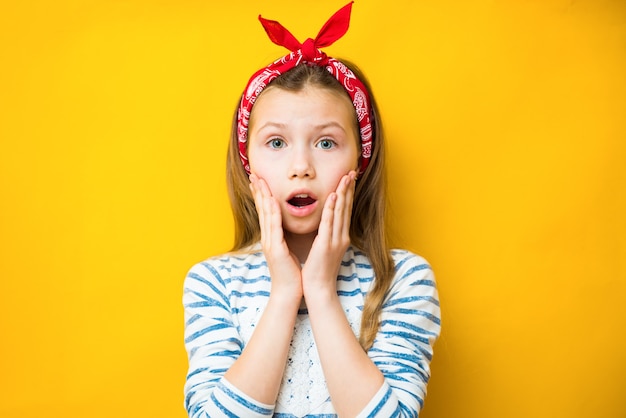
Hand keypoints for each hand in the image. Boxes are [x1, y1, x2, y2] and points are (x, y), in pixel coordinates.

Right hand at [249, 174, 302, 301]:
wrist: (289, 292)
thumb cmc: (290, 272)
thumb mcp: (286, 250)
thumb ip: (283, 237)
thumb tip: (284, 226)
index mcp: (271, 237)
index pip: (265, 211)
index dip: (261, 195)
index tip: (259, 180)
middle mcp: (267, 237)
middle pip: (261, 209)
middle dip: (258, 190)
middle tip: (254, 174)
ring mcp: (269, 243)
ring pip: (266, 215)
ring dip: (263, 196)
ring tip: (260, 182)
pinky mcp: (276, 249)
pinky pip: (274, 227)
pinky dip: (273, 213)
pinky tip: (273, 201)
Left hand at [301, 171, 356, 298]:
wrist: (318, 289)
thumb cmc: (319, 270)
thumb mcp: (325, 248)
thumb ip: (327, 235)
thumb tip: (326, 223)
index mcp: (341, 236)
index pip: (345, 211)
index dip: (347, 194)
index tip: (349, 179)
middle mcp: (341, 236)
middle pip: (346, 208)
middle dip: (348, 189)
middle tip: (352, 171)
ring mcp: (335, 240)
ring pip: (340, 212)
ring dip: (342, 193)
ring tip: (345, 177)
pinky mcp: (326, 245)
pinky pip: (329, 223)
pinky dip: (331, 209)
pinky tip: (332, 196)